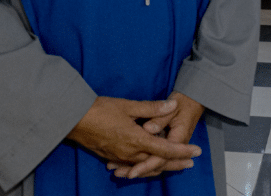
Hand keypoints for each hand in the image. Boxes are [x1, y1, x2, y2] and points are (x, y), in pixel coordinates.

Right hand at [66, 97, 201, 171]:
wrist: (73, 119)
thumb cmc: (101, 110)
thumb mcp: (129, 106)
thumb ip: (152, 108)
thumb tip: (172, 105)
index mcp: (136, 140)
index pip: (165, 149)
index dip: (182, 151)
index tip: (196, 152)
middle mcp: (129, 153)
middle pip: (157, 162)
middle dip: (176, 162)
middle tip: (191, 163)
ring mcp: (120, 157)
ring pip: (145, 166)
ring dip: (161, 166)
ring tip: (174, 164)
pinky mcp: (111, 157)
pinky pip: (132, 166)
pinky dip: (144, 167)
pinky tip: (148, 165)